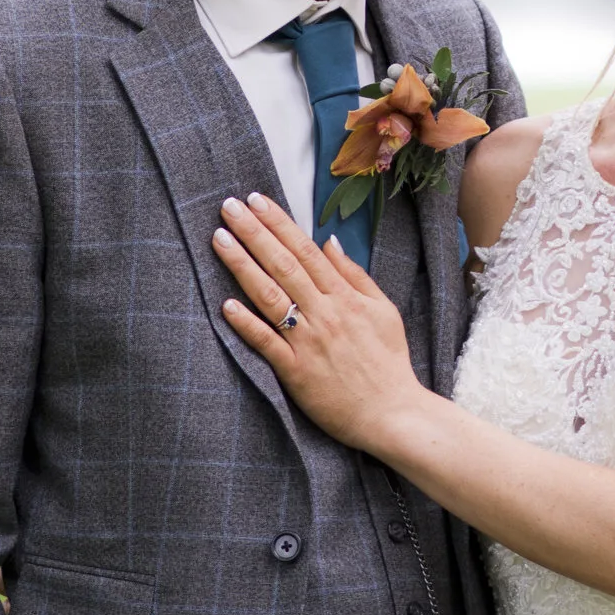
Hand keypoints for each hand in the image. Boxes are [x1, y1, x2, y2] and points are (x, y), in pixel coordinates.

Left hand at [214, 193, 427, 449]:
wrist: (394, 414)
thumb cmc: (389, 363)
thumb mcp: (384, 311)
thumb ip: (355, 275)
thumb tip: (330, 242)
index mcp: (345, 297)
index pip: (306, 250)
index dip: (279, 223)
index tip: (256, 201)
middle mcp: (325, 314)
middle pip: (284, 265)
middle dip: (254, 232)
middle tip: (229, 207)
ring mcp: (309, 343)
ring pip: (271, 296)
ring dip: (243, 265)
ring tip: (220, 239)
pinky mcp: (297, 373)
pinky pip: (268, 344)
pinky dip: (247, 324)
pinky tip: (226, 305)